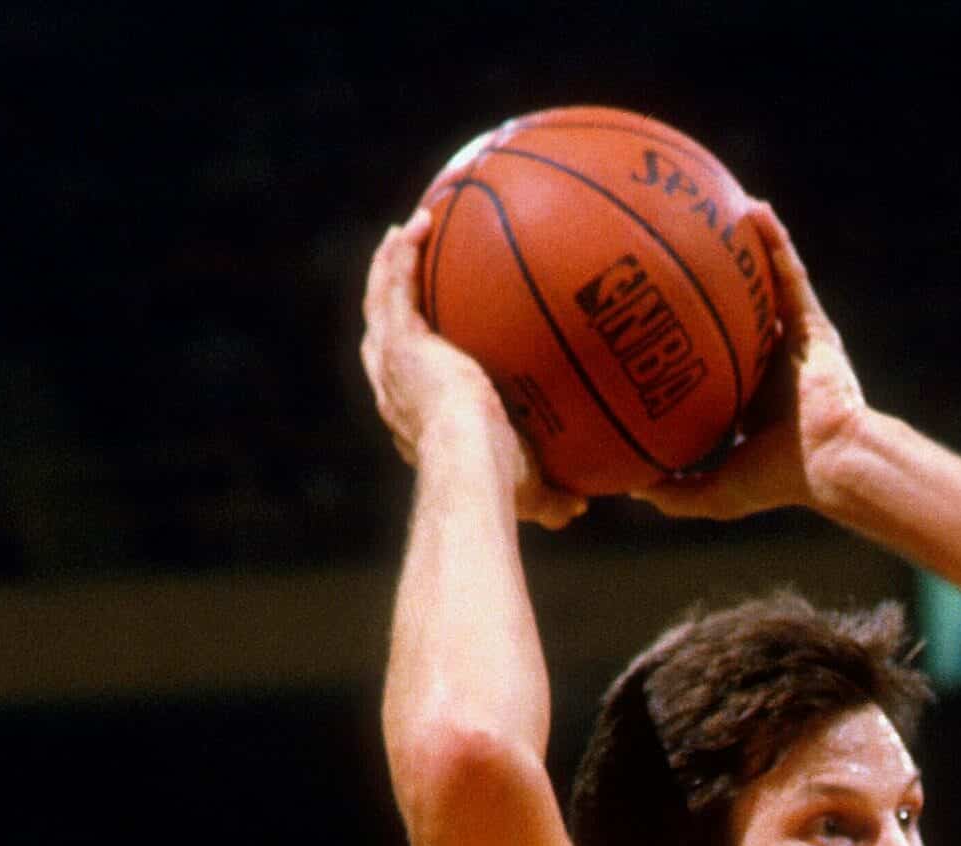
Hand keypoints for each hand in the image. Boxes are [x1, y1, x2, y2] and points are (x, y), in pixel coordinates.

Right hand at [358, 208, 584, 530]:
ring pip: (381, 302)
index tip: (429, 336)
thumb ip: (553, 496)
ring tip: (406, 232)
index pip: (407, 382)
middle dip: (390, 301)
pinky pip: (395, 284)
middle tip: (404, 272)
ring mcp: (390, 362)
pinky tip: (419, 223)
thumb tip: (579, 507)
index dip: (412, 355)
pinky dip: (402, 254)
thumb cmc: (500, 486)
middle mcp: (394, 388)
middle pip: (383, 333)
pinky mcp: (399, 340)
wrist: (471, 464)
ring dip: (390, 265)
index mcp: (416, 419)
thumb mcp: (532, 492)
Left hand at [630, 202, 868, 520]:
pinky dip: (776, 241)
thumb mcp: (716, 491)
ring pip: (763, 283)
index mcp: (747, 394)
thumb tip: (631, 488)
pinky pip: (791, 274)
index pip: (715, 354)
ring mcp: (793, 340)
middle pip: (735, 309)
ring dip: (744, 245)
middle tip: (676, 246)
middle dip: (712, 278)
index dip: (688, 332)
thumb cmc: (780, 480)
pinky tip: (755, 210)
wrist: (831, 462)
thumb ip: (675, 492)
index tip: (653, 313)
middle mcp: (769, 361)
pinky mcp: (815, 326)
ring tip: (716, 206)